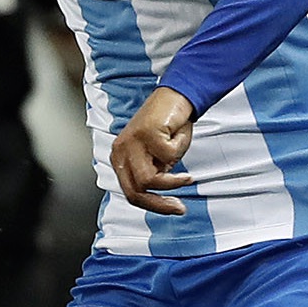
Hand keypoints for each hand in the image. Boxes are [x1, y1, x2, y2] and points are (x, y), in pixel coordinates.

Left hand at [109, 86, 197, 215]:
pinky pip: (167, 157)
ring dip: (172, 183)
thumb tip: (158, 198)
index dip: (153, 206)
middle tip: (179, 207)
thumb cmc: (169, 127)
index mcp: (121, 159)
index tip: (173, 209)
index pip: (131, 193)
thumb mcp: (159, 158)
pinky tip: (179, 137)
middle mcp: (121, 152)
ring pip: (148, 180)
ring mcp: (131, 143)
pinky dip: (179, 151)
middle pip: (135, 192)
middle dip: (160, 204)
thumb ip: (155, 174)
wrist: (175, 97)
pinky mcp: (145, 134)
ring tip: (187, 178)